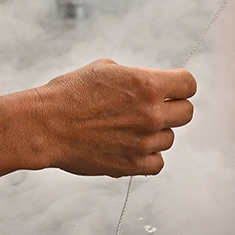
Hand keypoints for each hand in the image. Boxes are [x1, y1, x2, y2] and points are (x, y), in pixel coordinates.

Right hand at [35, 59, 195, 176]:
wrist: (45, 124)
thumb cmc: (70, 92)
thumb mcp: (106, 68)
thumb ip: (136, 77)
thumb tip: (150, 84)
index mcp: (147, 84)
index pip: (189, 84)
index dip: (180, 85)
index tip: (171, 88)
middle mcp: (150, 114)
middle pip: (186, 113)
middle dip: (172, 108)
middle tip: (152, 108)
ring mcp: (143, 141)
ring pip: (169, 139)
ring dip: (155, 133)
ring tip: (129, 128)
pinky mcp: (132, 165)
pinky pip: (157, 163)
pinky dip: (148, 157)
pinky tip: (131, 147)